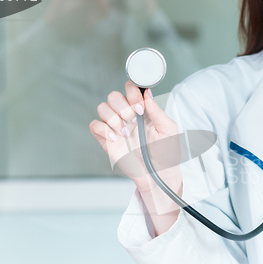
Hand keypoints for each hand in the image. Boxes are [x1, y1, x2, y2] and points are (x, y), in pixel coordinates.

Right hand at [90, 81, 182, 195]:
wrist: (158, 174)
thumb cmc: (166, 153)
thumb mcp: (168, 129)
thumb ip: (156, 110)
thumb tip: (147, 92)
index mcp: (142, 110)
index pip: (130, 89)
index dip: (132, 93)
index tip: (140, 107)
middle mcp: (127, 116)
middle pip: (113, 96)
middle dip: (123, 107)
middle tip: (134, 122)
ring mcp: (116, 127)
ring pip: (102, 108)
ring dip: (114, 118)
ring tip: (127, 133)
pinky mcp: (107, 140)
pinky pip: (95, 126)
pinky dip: (103, 129)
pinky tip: (115, 138)